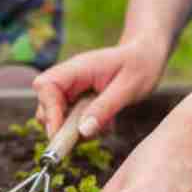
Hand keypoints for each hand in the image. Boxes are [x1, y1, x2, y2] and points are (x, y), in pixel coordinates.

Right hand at [33, 35, 167, 138]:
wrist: (146, 55)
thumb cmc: (140, 65)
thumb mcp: (128, 88)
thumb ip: (105, 108)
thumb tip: (82, 132)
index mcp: (77, 68)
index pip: (45, 86)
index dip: (49, 111)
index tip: (60, 133)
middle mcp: (69, 78)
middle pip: (45, 106)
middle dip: (61, 126)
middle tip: (87, 135)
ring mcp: (72, 90)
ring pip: (57, 118)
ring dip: (76, 130)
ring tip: (104, 126)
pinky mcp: (78, 101)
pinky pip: (71, 121)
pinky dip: (85, 129)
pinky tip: (106, 122)